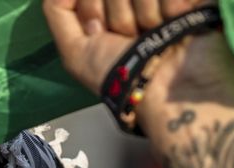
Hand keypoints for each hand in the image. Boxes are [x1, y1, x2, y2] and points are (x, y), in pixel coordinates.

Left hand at [43, 0, 233, 111]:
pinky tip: (175, 24)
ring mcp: (161, 1)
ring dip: (146, 15)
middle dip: (119, 17)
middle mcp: (136, 3)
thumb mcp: (76, 52)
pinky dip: (170, 7)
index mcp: (111, 10)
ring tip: (156, 37)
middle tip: (133, 40)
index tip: (102, 34)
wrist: (170, 92)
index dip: (93, 10)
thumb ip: (58, 10)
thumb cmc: (122, 78)